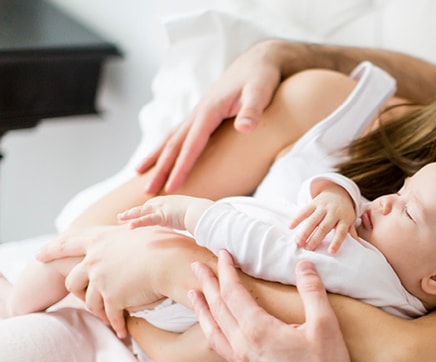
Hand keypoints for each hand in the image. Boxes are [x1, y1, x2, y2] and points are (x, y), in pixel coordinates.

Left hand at [38, 226, 175, 337]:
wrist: (171, 261)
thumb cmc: (166, 243)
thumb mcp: (142, 230)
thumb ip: (129, 231)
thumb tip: (130, 223)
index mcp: (100, 240)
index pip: (67, 243)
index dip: (52, 250)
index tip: (38, 255)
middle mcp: (95, 260)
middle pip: (73, 280)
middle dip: (77, 293)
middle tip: (80, 300)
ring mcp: (101, 280)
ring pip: (90, 302)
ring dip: (100, 312)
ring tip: (110, 319)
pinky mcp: (112, 297)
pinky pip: (110, 315)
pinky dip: (116, 324)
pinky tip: (122, 331)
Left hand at [118, 195, 212, 231]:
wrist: (207, 213)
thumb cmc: (206, 216)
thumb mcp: (198, 217)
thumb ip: (193, 222)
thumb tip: (199, 231)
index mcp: (174, 202)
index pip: (156, 206)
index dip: (146, 210)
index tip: (138, 213)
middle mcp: (167, 202)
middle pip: (147, 207)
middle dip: (134, 211)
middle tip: (122, 216)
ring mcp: (164, 208)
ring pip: (142, 211)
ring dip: (130, 215)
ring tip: (120, 218)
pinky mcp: (163, 216)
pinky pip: (147, 220)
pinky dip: (138, 222)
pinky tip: (129, 226)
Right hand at [137, 40, 283, 193]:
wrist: (260, 61)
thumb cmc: (262, 78)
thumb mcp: (261, 92)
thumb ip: (253, 110)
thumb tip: (245, 128)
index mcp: (209, 110)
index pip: (192, 145)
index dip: (182, 167)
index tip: (172, 188)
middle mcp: (199, 112)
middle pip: (174, 144)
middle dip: (160, 169)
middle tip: (146, 193)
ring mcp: (199, 112)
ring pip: (172, 138)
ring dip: (157, 157)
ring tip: (140, 174)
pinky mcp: (204, 113)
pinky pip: (181, 134)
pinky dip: (168, 146)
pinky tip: (161, 155)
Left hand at [191, 251, 351, 361]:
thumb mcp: (325, 325)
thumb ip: (313, 291)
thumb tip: (304, 264)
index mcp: (258, 330)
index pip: (233, 293)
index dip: (226, 271)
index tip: (222, 253)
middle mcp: (243, 345)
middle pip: (217, 308)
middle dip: (207, 284)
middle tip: (197, 266)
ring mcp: (242, 361)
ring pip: (213, 329)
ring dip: (202, 308)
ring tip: (194, 295)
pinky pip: (219, 346)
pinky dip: (210, 330)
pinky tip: (213, 329)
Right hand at [290, 184, 357, 252]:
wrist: (338, 192)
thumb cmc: (344, 212)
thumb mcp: (350, 221)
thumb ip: (351, 232)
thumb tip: (359, 246)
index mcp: (344, 219)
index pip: (341, 232)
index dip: (336, 242)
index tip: (331, 252)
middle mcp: (334, 212)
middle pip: (324, 227)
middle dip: (316, 238)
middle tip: (308, 249)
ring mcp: (323, 207)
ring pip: (313, 220)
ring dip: (305, 231)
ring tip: (298, 242)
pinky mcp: (314, 203)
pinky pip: (304, 210)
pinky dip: (297, 218)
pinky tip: (291, 227)